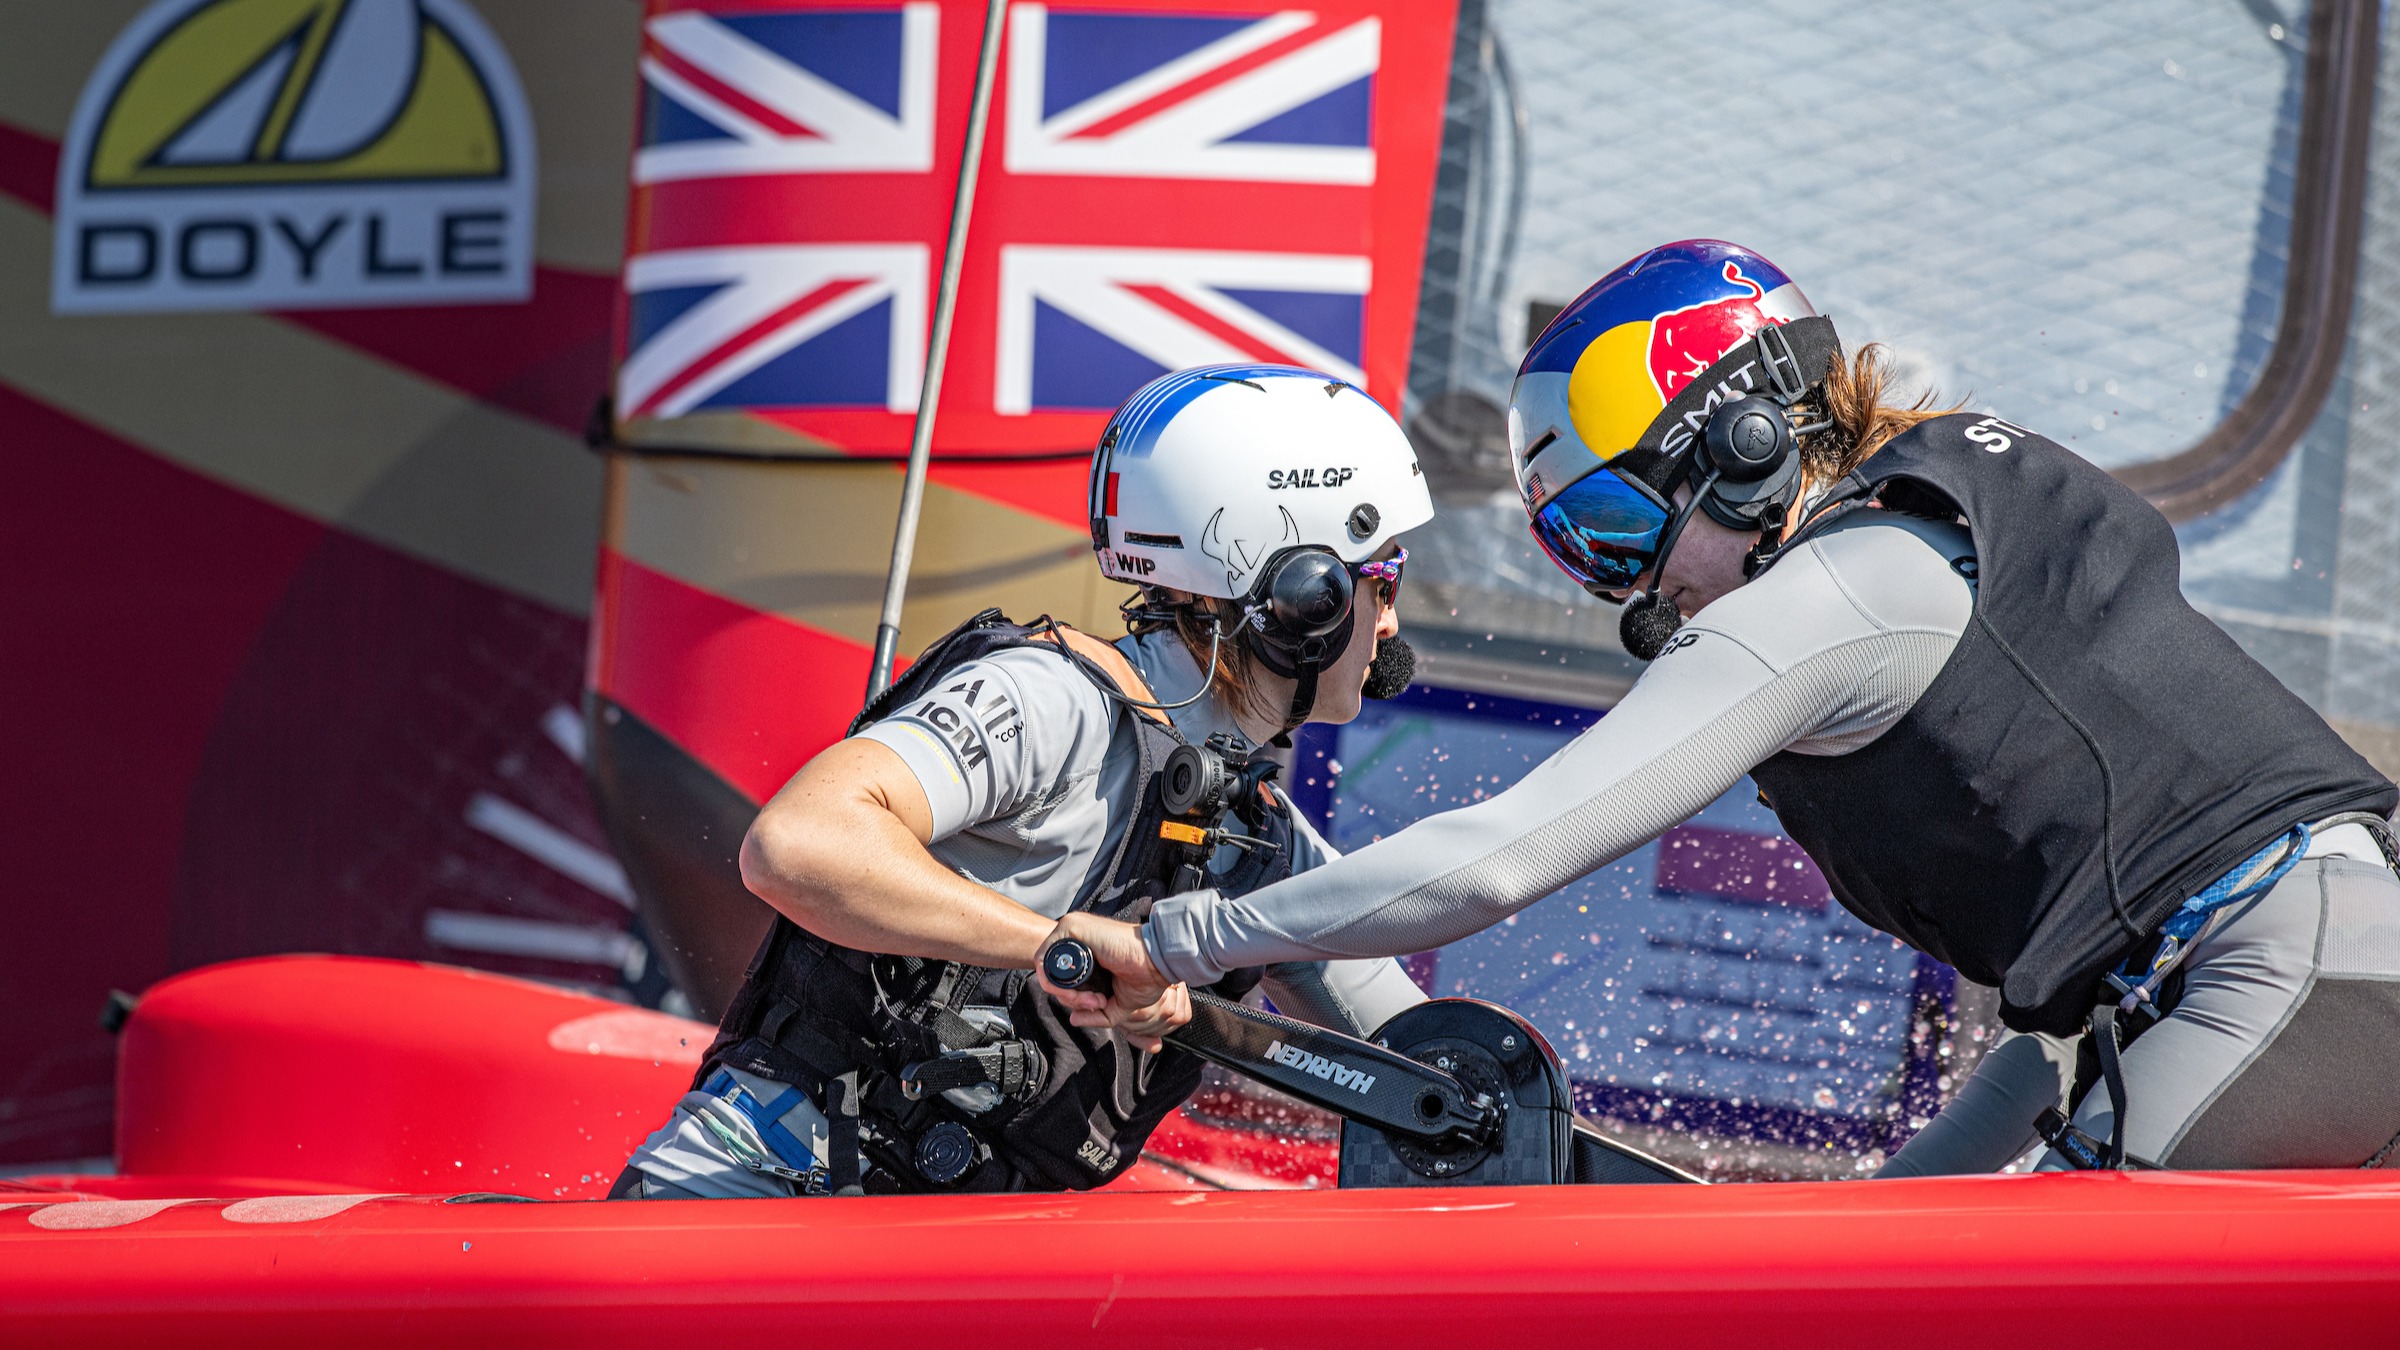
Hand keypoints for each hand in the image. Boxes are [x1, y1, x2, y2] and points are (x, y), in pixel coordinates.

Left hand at [1034, 912, 1190, 1051]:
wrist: (1159, 962)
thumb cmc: (1146, 977)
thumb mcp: (1118, 1004)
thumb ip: (1095, 1013)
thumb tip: (1073, 1019)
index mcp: (1087, 953)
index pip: (1063, 979)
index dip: (1074, 999)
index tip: (1097, 1005)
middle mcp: (1078, 940)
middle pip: (1054, 976)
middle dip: (1072, 999)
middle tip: (1096, 1003)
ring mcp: (1073, 932)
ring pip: (1048, 970)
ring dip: (1068, 995)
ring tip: (1096, 1000)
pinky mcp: (1072, 927)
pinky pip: (1046, 959)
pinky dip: (1059, 983)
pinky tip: (1084, 993)